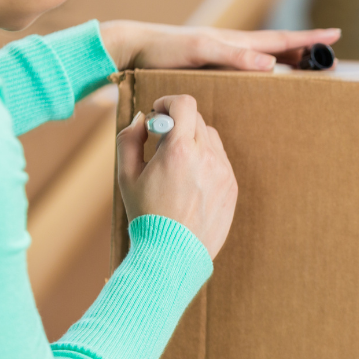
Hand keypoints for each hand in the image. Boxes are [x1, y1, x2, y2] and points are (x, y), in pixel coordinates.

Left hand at [100, 21, 340, 71]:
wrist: (132, 49)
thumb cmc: (163, 50)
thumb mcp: (199, 52)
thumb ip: (234, 56)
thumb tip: (271, 64)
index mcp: (237, 42)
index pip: (283, 39)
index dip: (311, 39)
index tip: (336, 35)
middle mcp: (234, 47)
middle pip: (280, 47)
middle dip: (307, 51)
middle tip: (330, 61)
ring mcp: (224, 55)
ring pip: (266, 57)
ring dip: (289, 60)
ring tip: (307, 69)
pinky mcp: (212, 66)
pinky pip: (249, 68)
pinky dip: (266, 71)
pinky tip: (264, 81)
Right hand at [116, 94, 237, 258]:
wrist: (172, 255)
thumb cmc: (146, 215)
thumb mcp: (126, 176)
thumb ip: (129, 139)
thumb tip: (143, 118)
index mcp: (180, 150)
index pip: (184, 104)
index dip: (168, 102)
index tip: (158, 113)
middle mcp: (206, 156)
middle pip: (196, 118)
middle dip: (177, 123)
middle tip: (160, 143)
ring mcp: (223, 171)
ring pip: (210, 137)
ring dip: (193, 140)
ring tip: (176, 166)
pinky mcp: (232, 185)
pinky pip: (219, 159)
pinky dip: (205, 160)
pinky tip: (190, 183)